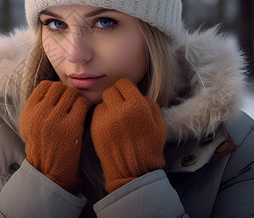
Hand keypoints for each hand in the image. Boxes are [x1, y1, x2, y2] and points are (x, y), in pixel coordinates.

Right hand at [19, 81, 90, 191]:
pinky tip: (84, 114)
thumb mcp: (28, 125)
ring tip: (78, 109)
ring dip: (77, 99)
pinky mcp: (71, 125)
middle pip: (59, 87)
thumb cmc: (40, 146)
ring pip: (72, 93)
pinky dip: (85, 106)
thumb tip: (48, 89)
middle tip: (72, 104)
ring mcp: (55, 118)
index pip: (45, 85)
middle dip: (68, 93)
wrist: (48, 169)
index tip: (61, 98)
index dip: (56, 89)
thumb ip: (34, 106)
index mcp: (29, 111)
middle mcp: (40, 113)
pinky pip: (82, 103)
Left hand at [91, 78, 165, 192]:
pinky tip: (109, 126)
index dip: (126, 88)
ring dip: (109, 105)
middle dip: (116, 96)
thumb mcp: (159, 123)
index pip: (124, 83)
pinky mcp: (95, 127)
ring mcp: (105, 119)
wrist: (133, 170)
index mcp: (137, 106)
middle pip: (111, 90)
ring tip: (116, 117)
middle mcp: (119, 110)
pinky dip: (102, 116)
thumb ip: (149, 104)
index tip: (127, 94)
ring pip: (103, 101)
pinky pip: (97, 113)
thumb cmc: (149, 147)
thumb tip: (138, 93)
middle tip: (121, 106)